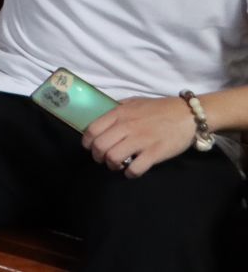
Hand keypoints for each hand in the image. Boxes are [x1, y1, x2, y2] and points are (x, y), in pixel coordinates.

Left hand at [83, 96, 198, 178]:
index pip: (92, 129)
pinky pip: (135, 168)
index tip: (90, 147)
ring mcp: (141, 140)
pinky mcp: (155, 153)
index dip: (87, 142)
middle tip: (103, 159)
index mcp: (119, 113)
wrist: (188, 114)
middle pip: (100, 146)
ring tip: (117, 165)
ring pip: (113, 158)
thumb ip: (118, 109)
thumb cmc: (159, 108)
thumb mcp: (134, 102)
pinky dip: (130, 173)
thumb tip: (103, 117)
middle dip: (97, 156)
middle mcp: (127, 126)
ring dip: (112, 165)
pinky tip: (132, 171)